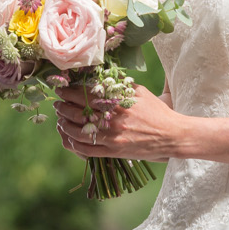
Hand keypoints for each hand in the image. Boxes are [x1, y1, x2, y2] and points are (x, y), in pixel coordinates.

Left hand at [55, 84, 185, 160]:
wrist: (171, 135)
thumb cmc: (156, 111)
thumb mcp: (139, 92)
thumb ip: (119, 85)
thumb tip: (99, 78)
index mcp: (117, 102)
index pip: (84, 94)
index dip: (68, 92)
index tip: (61, 89)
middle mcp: (111, 120)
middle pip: (77, 113)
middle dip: (62, 108)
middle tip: (57, 104)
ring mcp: (111, 137)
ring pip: (77, 132)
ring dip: (64, 125)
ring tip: (60, 120)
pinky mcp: (113, 152)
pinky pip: (86, 150)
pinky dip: (73, 144)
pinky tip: (68, 138)